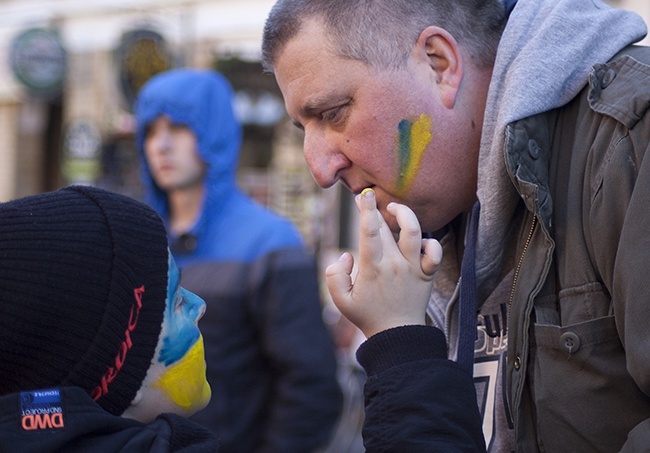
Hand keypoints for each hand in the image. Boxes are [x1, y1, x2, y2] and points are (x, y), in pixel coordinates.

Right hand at [326, 188, 442, 337]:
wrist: (397, 335)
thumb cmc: (367, 315)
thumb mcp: (341, 300)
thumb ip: (334, 275)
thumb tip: (348, 255)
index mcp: (372, 268)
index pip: (368, 231)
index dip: (366, 210)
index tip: (363, 194)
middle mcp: (394, 264)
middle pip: (386, 227)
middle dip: (375, 208)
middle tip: (366, 197)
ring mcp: (412, 268)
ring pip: (414, 231)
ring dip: (405, 214)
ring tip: (395, 208)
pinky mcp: (426, 274)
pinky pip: (434, 251)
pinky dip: (428, 242)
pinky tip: (417, 240)